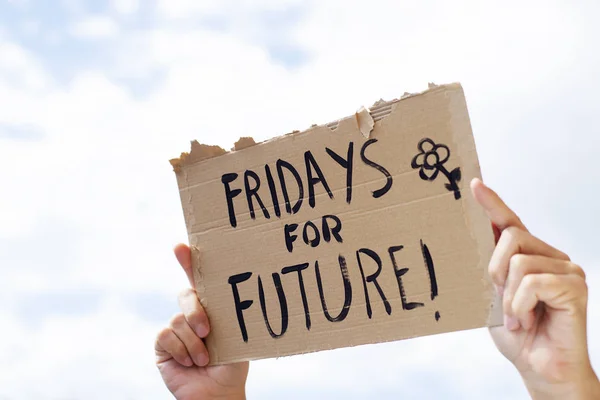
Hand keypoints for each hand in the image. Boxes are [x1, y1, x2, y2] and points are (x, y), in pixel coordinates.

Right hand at [155, 244, 249, 399]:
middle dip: (195, 311)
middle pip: (185, 295)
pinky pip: (167, 335)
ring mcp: (175, 328)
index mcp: (210, 307)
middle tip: (207, 331)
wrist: (218, 393)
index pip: (198, 279)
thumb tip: (235, 292)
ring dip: (194, 343)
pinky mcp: (162, 345)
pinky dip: (181, 350)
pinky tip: (189, 362)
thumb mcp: (236, 336)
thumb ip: (228, 316)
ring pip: (178, 320)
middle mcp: (190, 314)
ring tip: (204, 359)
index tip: (180, 246)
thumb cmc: (232, 365)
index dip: (188, 260)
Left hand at [471, 179, 598, 398]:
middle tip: (500, 298)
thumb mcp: (493, 298)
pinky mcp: (575, 286)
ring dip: (509, 296)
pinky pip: (533, 282)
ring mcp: (566, 269)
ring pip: (519, 261)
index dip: (491, 203)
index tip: (473, 184)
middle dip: (494, 269)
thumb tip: (473, 243)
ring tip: (518, 317)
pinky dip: (522, 305)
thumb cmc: (519, 335)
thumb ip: (489, 270)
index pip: (509, 222)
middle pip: (511, 235)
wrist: (541, 369)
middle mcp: (551, 256)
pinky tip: (527, 321)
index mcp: (530, 256)